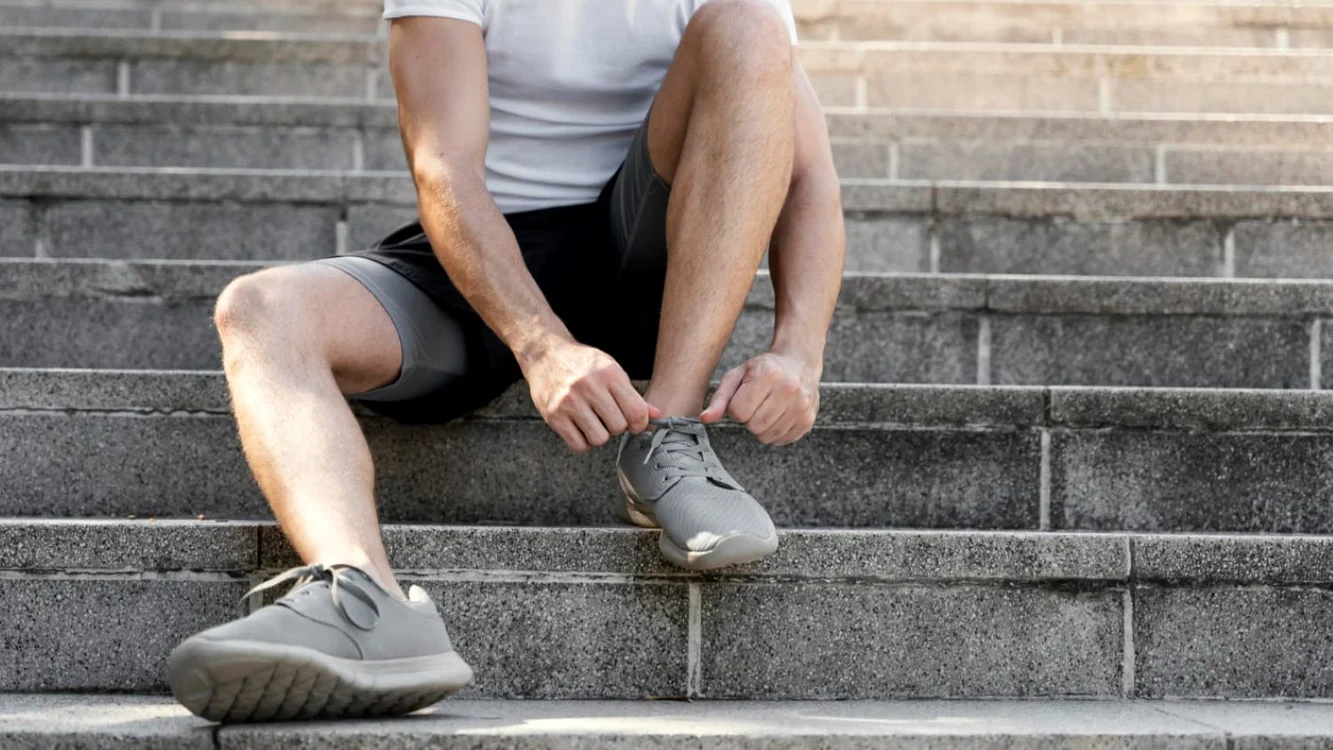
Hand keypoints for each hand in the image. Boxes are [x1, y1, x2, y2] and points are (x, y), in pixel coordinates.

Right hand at [523, 338, 661, 452]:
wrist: (545, 354)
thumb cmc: (583, 364)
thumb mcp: (611, 370)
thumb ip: (633, 395)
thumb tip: (657, 416)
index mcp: (609, 374)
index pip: (636, 412)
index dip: (639, 423)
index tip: (633, 422)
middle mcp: (590, 387)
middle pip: (618, 427)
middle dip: (616, 426)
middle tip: (607, 417)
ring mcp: (570, 402)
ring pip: (599, 438)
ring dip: (598, 435)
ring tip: (592, 421)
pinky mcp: (554, 415)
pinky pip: (578, 445)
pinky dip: (582, 442)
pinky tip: (579, 428)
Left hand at [700, 351, 819, 445]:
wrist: (799, 361)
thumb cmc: (764, 368)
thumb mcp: (737, 375)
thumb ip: (720, 398)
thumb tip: (705, 419)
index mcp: (768, 375)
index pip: (738, 412)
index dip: (736, 408)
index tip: (743, 398)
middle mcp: (788, 390)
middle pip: (753, 426)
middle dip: (748, 419)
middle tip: (756, 404)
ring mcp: (802, 406)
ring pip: (767, 436)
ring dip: (761, 427)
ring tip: (767, 408)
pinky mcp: (808, 420)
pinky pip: (782, 440)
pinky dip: (775, 432)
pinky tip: (778, 415)